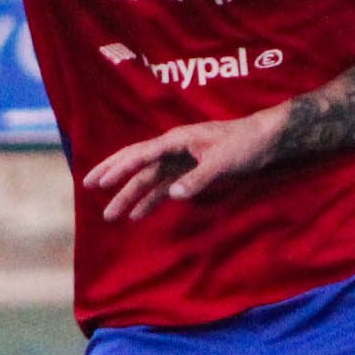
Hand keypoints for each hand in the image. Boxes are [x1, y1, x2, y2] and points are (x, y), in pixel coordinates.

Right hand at [81, 109, 285, 221]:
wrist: (267, 139)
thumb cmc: (246, 144)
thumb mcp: (223, 162)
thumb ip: (198, 179)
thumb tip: (173, 195)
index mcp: (177, 140)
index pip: (141, 154)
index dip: (118, 168)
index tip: (98, 181)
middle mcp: (174, 149)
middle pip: (136, 163)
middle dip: (113, 175)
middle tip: (88, 187)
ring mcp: (181, 161)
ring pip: (149, 179)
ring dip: (131, 195)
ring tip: (111, 215)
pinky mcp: (191, 172)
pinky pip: (164, 186)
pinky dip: (152, 200)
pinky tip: (139, 214)